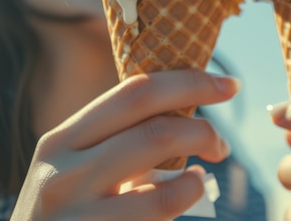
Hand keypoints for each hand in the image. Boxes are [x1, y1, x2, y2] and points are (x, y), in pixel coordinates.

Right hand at [11, 70, 238, 220]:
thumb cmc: (69, 216)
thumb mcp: (77, 172)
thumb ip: (116, 142)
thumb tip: (185, 107)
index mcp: (63, 140)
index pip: (134, 91)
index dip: (188, 82)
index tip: (227, 84)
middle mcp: (64, 168)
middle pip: (150, 120)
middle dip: (202, 119)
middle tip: (222, 140)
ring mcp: (75, 208)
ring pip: (155, 153)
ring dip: (199, 149)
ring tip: (208, 166)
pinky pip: (158, 204)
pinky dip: (188, 190)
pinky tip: (193, 187)